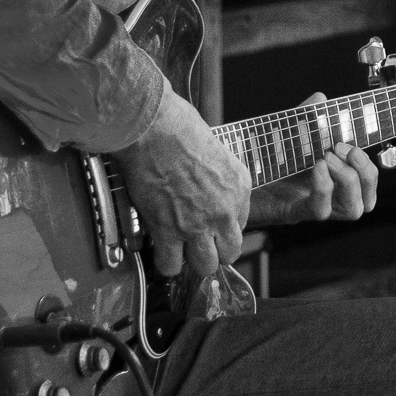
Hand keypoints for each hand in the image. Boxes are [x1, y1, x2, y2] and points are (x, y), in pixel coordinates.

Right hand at [119, 90, 251, 281]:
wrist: (154, 130)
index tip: (210, 224)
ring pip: (205, 266)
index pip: (240, 225)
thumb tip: (209, 190)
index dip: (223, 227)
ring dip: (192, 260)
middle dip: (215, 251)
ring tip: (181, 250)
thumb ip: (219, 178)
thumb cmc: (180, 129)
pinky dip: (165, 263)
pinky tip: (162, 251)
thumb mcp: (218, 151)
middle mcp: (224, 211)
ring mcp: (197, 224)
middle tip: (199, 243)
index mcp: (240, 188)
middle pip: (229, 253)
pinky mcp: (168, 231)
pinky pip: (171, 266)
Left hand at [260, 95, 385, 224]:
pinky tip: (314, 168)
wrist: (223, 180)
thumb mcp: (284, 135)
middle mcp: (324, 198)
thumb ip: (304, 119)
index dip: (369, 166)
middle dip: (364, 172)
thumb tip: (321, 99)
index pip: (365, 182)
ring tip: (328, 158)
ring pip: (352, 210)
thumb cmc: (254, 160)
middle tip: (343, 149)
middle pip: (366, 201)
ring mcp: (309, 207)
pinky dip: (323, 187)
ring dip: (348, 180)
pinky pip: (319, 210)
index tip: (356, 141)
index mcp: (328, 178)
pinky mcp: (291, 213)